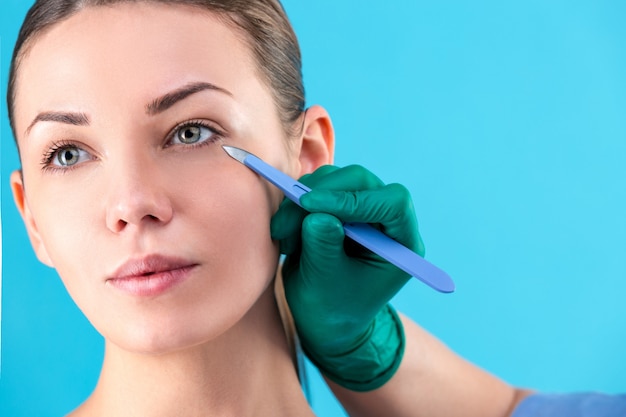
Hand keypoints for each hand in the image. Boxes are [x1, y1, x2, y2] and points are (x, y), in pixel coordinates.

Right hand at [271, 164, 423, 390]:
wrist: (323, 318)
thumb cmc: (332, 310)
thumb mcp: (324, 283)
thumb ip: (324, 247)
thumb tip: (315, 213)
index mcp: (401, 243)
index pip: (393, 203)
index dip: (353, 198)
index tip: (311, 206)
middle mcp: (386, 219)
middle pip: (360, 182)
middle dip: (319, 196)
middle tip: (285, 222)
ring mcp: (362, 208)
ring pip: (334, 179)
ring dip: (301, 202)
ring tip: (284, 236)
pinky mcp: (338, 204)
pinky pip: (317, 187)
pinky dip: (295, 203)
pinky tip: (286, 233)